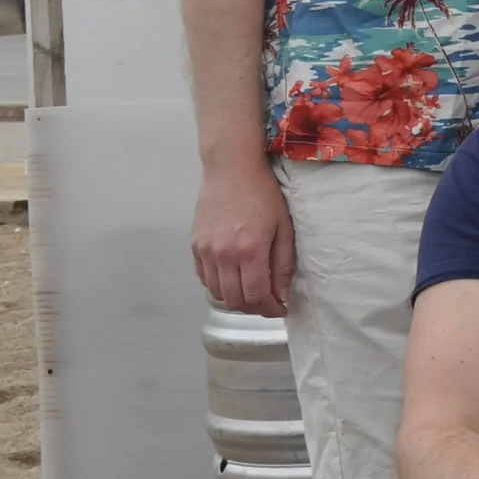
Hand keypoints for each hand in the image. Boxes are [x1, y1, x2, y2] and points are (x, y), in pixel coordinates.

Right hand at [191, 161, 294, 316]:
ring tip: (251, 292)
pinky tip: (232, 277)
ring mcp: (205, 251)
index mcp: (249, 250)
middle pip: (234, 300)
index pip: (256, 296)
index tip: (280, 309)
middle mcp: (223, 255)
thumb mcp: (283, 227)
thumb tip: (282, 294)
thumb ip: (283, 264)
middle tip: (267, 304)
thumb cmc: (263, 194)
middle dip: (253, 309)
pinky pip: (204, 278)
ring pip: (217, 293)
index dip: (269, 309)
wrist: (231, 169)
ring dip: (235, 299)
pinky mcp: (194, 246)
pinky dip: (218, 285)